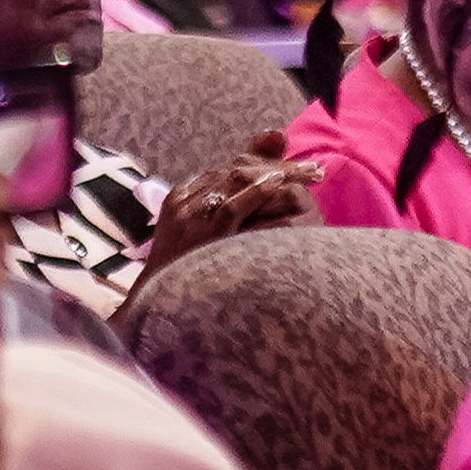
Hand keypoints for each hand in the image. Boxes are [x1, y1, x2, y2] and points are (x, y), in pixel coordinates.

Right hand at [134, 138, 326, 280]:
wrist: (156, 305)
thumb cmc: (184, 278)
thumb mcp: (201, 239)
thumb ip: (227, 215)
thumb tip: (259, 197)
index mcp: (180, 197)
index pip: (227, 171)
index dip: (264, 165)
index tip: (294, 168)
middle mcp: (184, 201)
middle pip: (235, 171)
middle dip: (277, 166)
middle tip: (314, 169)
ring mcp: (190, 214)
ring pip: (237, 181)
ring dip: (278, 173)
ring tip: (311, 173)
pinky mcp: (200, 232)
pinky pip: (232, 206)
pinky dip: (257, 191)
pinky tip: (281, 183)